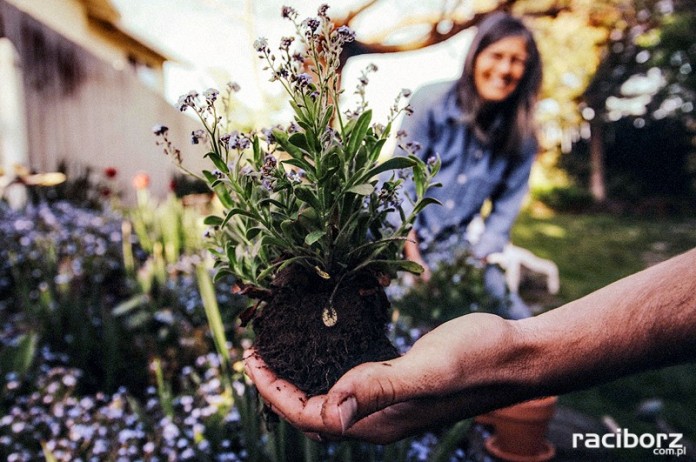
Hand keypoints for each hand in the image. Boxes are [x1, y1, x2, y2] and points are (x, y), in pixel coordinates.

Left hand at [244, 313, 517, 443]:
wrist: (517, 355)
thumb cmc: (478, 360)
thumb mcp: (429, 370)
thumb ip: (380, 388)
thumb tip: (329, 414)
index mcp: (378, 422)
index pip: (309, 416)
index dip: (273, 391)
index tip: (250, 358)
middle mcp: (379, 418)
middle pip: (312, 412)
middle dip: (277, 387)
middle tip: (255, 352)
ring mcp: (391, 403)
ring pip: (330, 398)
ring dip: (299, 378)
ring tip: (278, 351)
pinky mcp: (400, 383)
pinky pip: (351, 383)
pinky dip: (327, 367)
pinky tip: (322, 347)